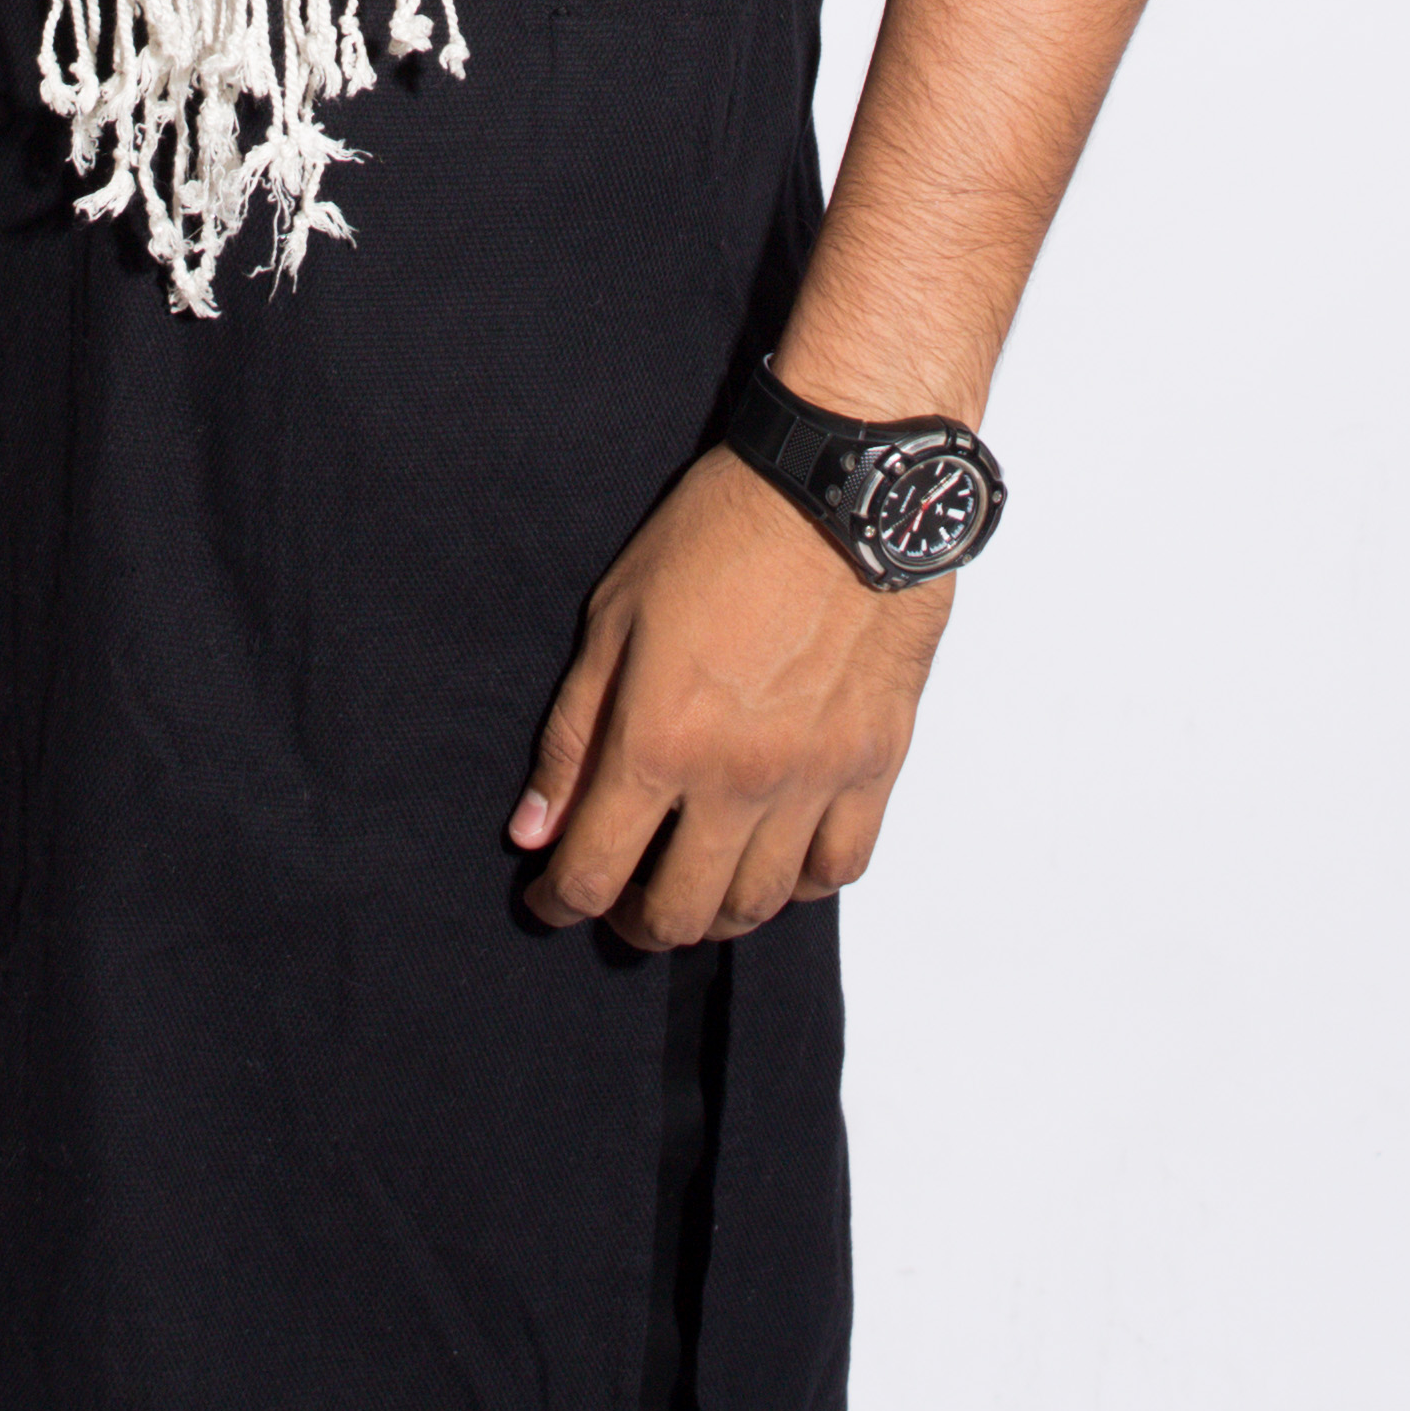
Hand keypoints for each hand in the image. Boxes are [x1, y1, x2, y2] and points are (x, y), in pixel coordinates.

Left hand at [510, 448, 950, 947]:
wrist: (841, 488)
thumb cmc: (720, 532)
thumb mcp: (615, 616)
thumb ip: (573, 734)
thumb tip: (534, 829)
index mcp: (660, 739)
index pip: (593, 870)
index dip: (559, 901)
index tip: (549, 899)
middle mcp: (738, 779)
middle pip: (679, 914)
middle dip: (633, 923)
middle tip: (619, 899)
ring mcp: (814, 779)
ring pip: (760, 906)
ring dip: (714, 914)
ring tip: (693, 885)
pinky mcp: (875, 764)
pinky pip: (838, 867)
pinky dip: (799, 883)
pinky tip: (774, 859)